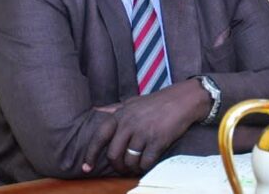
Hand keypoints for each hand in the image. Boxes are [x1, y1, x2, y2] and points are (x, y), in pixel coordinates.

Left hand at [83, 79, 210, 174]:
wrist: (183, 100)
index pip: (99, 137)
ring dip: (131, 168)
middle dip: (116, 166)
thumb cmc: (156, 102)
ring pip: (129, 161)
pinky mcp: (157, 141)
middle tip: (122, 168)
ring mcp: (143, 132)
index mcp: (120, 115)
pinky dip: (145, 167)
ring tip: (136, 165)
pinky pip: (145, 162)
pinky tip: (147, 162)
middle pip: (113, 155)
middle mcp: (129, 124)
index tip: (85, 168)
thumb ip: (114, 108)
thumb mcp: (132, 101)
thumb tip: (96, 109)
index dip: (90, 155)